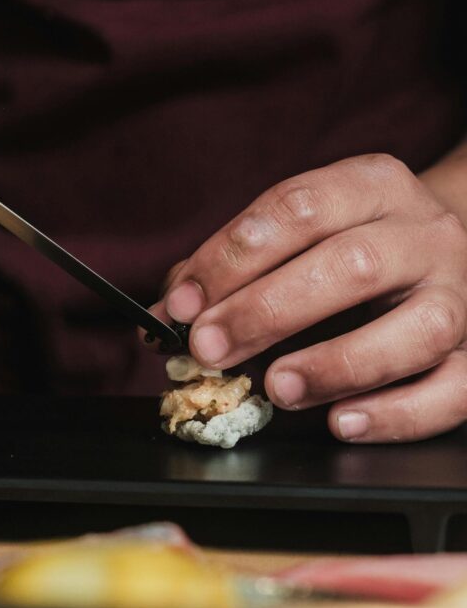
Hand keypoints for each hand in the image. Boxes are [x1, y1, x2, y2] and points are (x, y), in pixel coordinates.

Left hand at [151, 154, 466, 442]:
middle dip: (267, 310)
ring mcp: (461, 294)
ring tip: (277, 387)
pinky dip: (397, 413)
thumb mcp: (302, 231)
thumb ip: (235, 266)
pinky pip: (452, 390)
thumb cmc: (354, 246)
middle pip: (350, 264)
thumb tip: (170, 314)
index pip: (298, 207)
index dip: (232, 256)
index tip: (185, 301)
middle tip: (210, 349)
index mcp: (374, 185)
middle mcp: (426, 234)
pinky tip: (343, 422)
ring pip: (417, 328)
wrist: (455, 250)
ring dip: (337, 362)